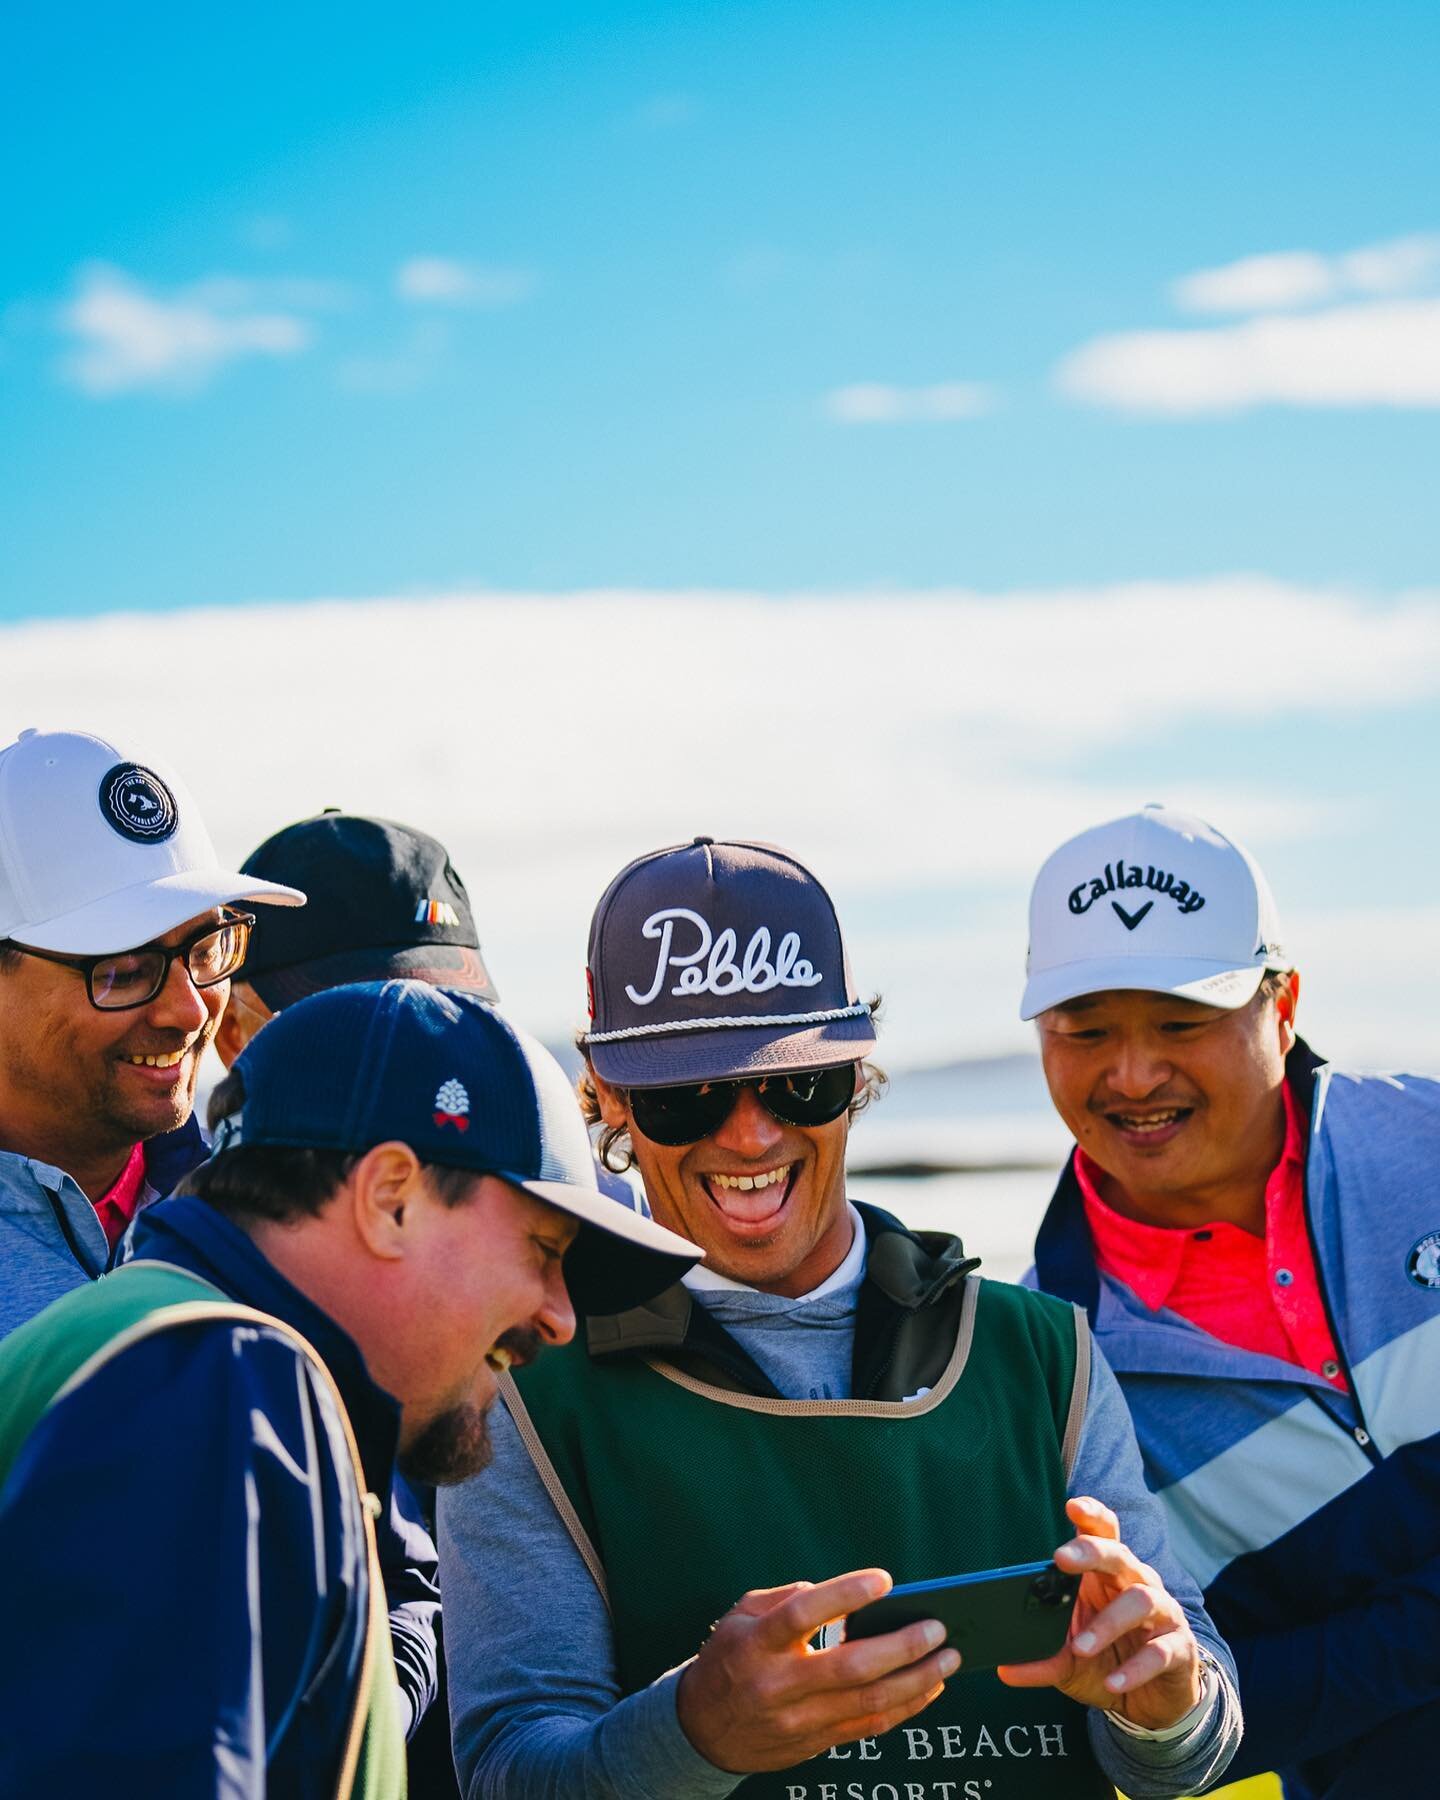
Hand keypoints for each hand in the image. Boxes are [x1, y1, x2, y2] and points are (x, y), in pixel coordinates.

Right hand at [675, 1569, 959, 1772]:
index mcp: (756, 1643)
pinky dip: (904, 1708)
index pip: (802, 1615)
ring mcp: (798, 1719)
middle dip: (901, 1647)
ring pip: (868, 1702)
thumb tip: (835, 1593)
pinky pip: (867, 1727)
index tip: (884, 1580)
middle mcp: (778, 1683)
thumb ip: (784, 1599)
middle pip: (849, 1666)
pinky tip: (928, 1688)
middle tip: (938, 1627)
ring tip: (948, 1657)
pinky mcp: (814, 1743)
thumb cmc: (730, 1657)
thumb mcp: (740, 1616)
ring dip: (916, 1680)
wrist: (703, 1730)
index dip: (844, 1595)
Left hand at [997, 1497, 1203, 1730]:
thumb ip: (1042, 1661)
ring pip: (1142, 1600)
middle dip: (1092, 1551)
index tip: (1071, 1506)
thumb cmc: (1108, 1664)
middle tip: (1061, 1558)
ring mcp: (1163, 1614)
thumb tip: (1004, 1669)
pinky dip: (1135, 1667)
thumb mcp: (1070, 1665)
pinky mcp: (1180, 1648)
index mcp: (1108, 1576)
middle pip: (1120, 1555)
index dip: (1091, 1516)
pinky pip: (1161, 1651)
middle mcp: (1137, 1585)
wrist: (1152, 1703)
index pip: (1103, 1534)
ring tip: (1080, 1647)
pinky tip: (1114, 1682)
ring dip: (1108, 1622)